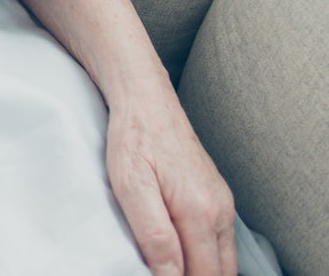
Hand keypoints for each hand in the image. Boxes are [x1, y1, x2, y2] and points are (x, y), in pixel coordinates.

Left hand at [105, 93, 235, 275]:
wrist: (145, 97)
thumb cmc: (133, 137)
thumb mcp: (131, 185)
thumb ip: (154, 234)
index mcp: (200, 212)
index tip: (156, 275)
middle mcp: (220, 210)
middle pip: (220, 273)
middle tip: (161, 271)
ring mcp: (222, 203)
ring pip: (224, 260)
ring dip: (203, 271)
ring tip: (169, 265)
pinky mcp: (217, 196)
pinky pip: (220, 241)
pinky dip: (206, 255)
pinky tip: (182, 252)